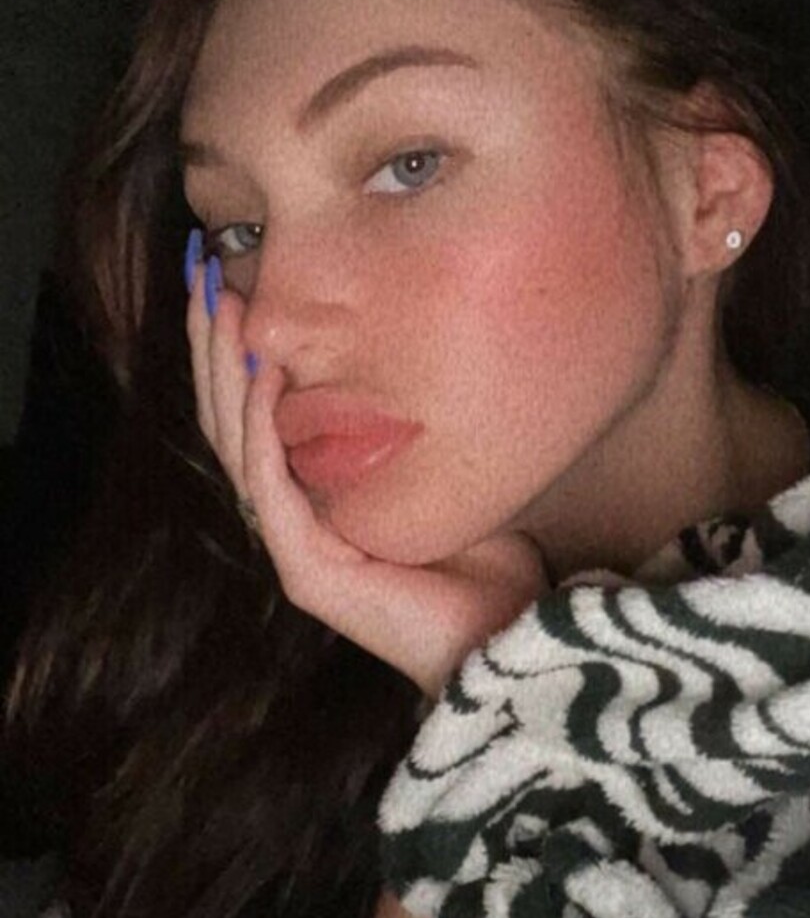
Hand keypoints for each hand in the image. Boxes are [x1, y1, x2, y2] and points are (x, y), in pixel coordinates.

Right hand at [187, 256, 550, 695]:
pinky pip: (273, 488)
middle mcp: (289, 518)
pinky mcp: (306, 572)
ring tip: (217, 306)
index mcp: (311, 497)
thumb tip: (420, 353)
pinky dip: (263, 428)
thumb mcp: (444, 475)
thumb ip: (412, 429)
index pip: (252, 413)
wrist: (502, 645)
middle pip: (228, 418)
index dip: (233, 351)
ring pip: (237, 444)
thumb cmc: (481, 566)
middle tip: (199, 272)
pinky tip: (264, 377)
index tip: (226, 279)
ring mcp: (291, 546)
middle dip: (210, 344)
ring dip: (223, 371)